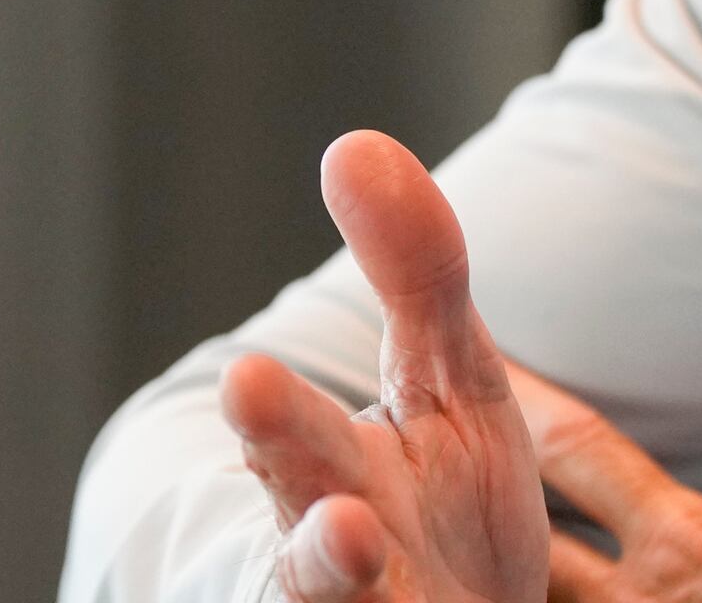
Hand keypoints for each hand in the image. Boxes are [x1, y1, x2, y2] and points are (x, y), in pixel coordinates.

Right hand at [219, 132, 548, 601]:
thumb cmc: (445, 501)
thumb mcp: (449, 380)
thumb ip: (416, 271)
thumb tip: (353, 143)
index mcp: (334, 476)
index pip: (297, 440)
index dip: (275, 419)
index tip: (253, 377)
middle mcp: (332, 569)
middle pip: (308, 561)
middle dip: (310, 544)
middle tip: (318, 512)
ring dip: (348, 591)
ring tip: (362, 551)